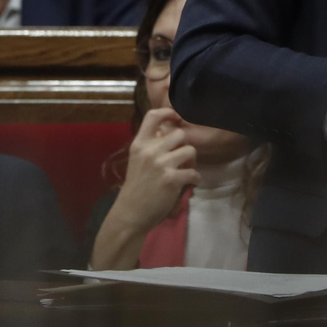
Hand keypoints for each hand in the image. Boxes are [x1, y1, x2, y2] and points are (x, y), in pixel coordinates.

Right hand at [110, 108, 199, 233]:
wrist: (131, 213)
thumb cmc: (136, 187)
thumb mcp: (137, 161)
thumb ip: (150, 145)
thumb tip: (164, 130)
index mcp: (139, 144)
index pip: (153, 116)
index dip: (168, 112)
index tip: (177, 117)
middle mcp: (149, 151)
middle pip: (180, 134)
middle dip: (185, 146)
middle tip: (182, 159)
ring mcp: (161, 164)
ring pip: (190, 151)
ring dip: (192, 162)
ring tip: (186, 171)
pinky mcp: (171, 179)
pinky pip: (194, 172)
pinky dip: (195, 179)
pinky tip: (190, 183)